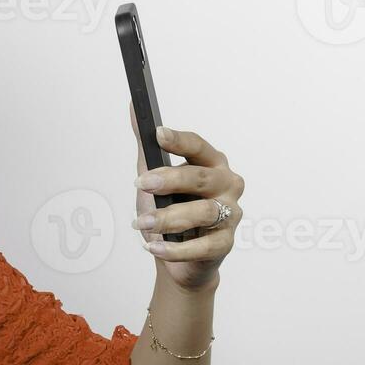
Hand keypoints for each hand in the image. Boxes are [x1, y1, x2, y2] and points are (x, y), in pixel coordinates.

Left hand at [128, 102, 242, 291]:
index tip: (157, 134)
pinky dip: (175, 249)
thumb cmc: (171, 210)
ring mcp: (230, 214)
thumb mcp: (154, 176)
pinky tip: (154, 247)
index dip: (178, 140)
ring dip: (168, 218)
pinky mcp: (225, 243)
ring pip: (204, 212)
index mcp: (212, 163)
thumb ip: (146, 145)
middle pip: (200, 177)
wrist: (178, 256)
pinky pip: (203, 246)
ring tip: (141, 223)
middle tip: (140, 183)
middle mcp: (227, 185)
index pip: (198, 146)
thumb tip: (134, 108)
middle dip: (169, 180)